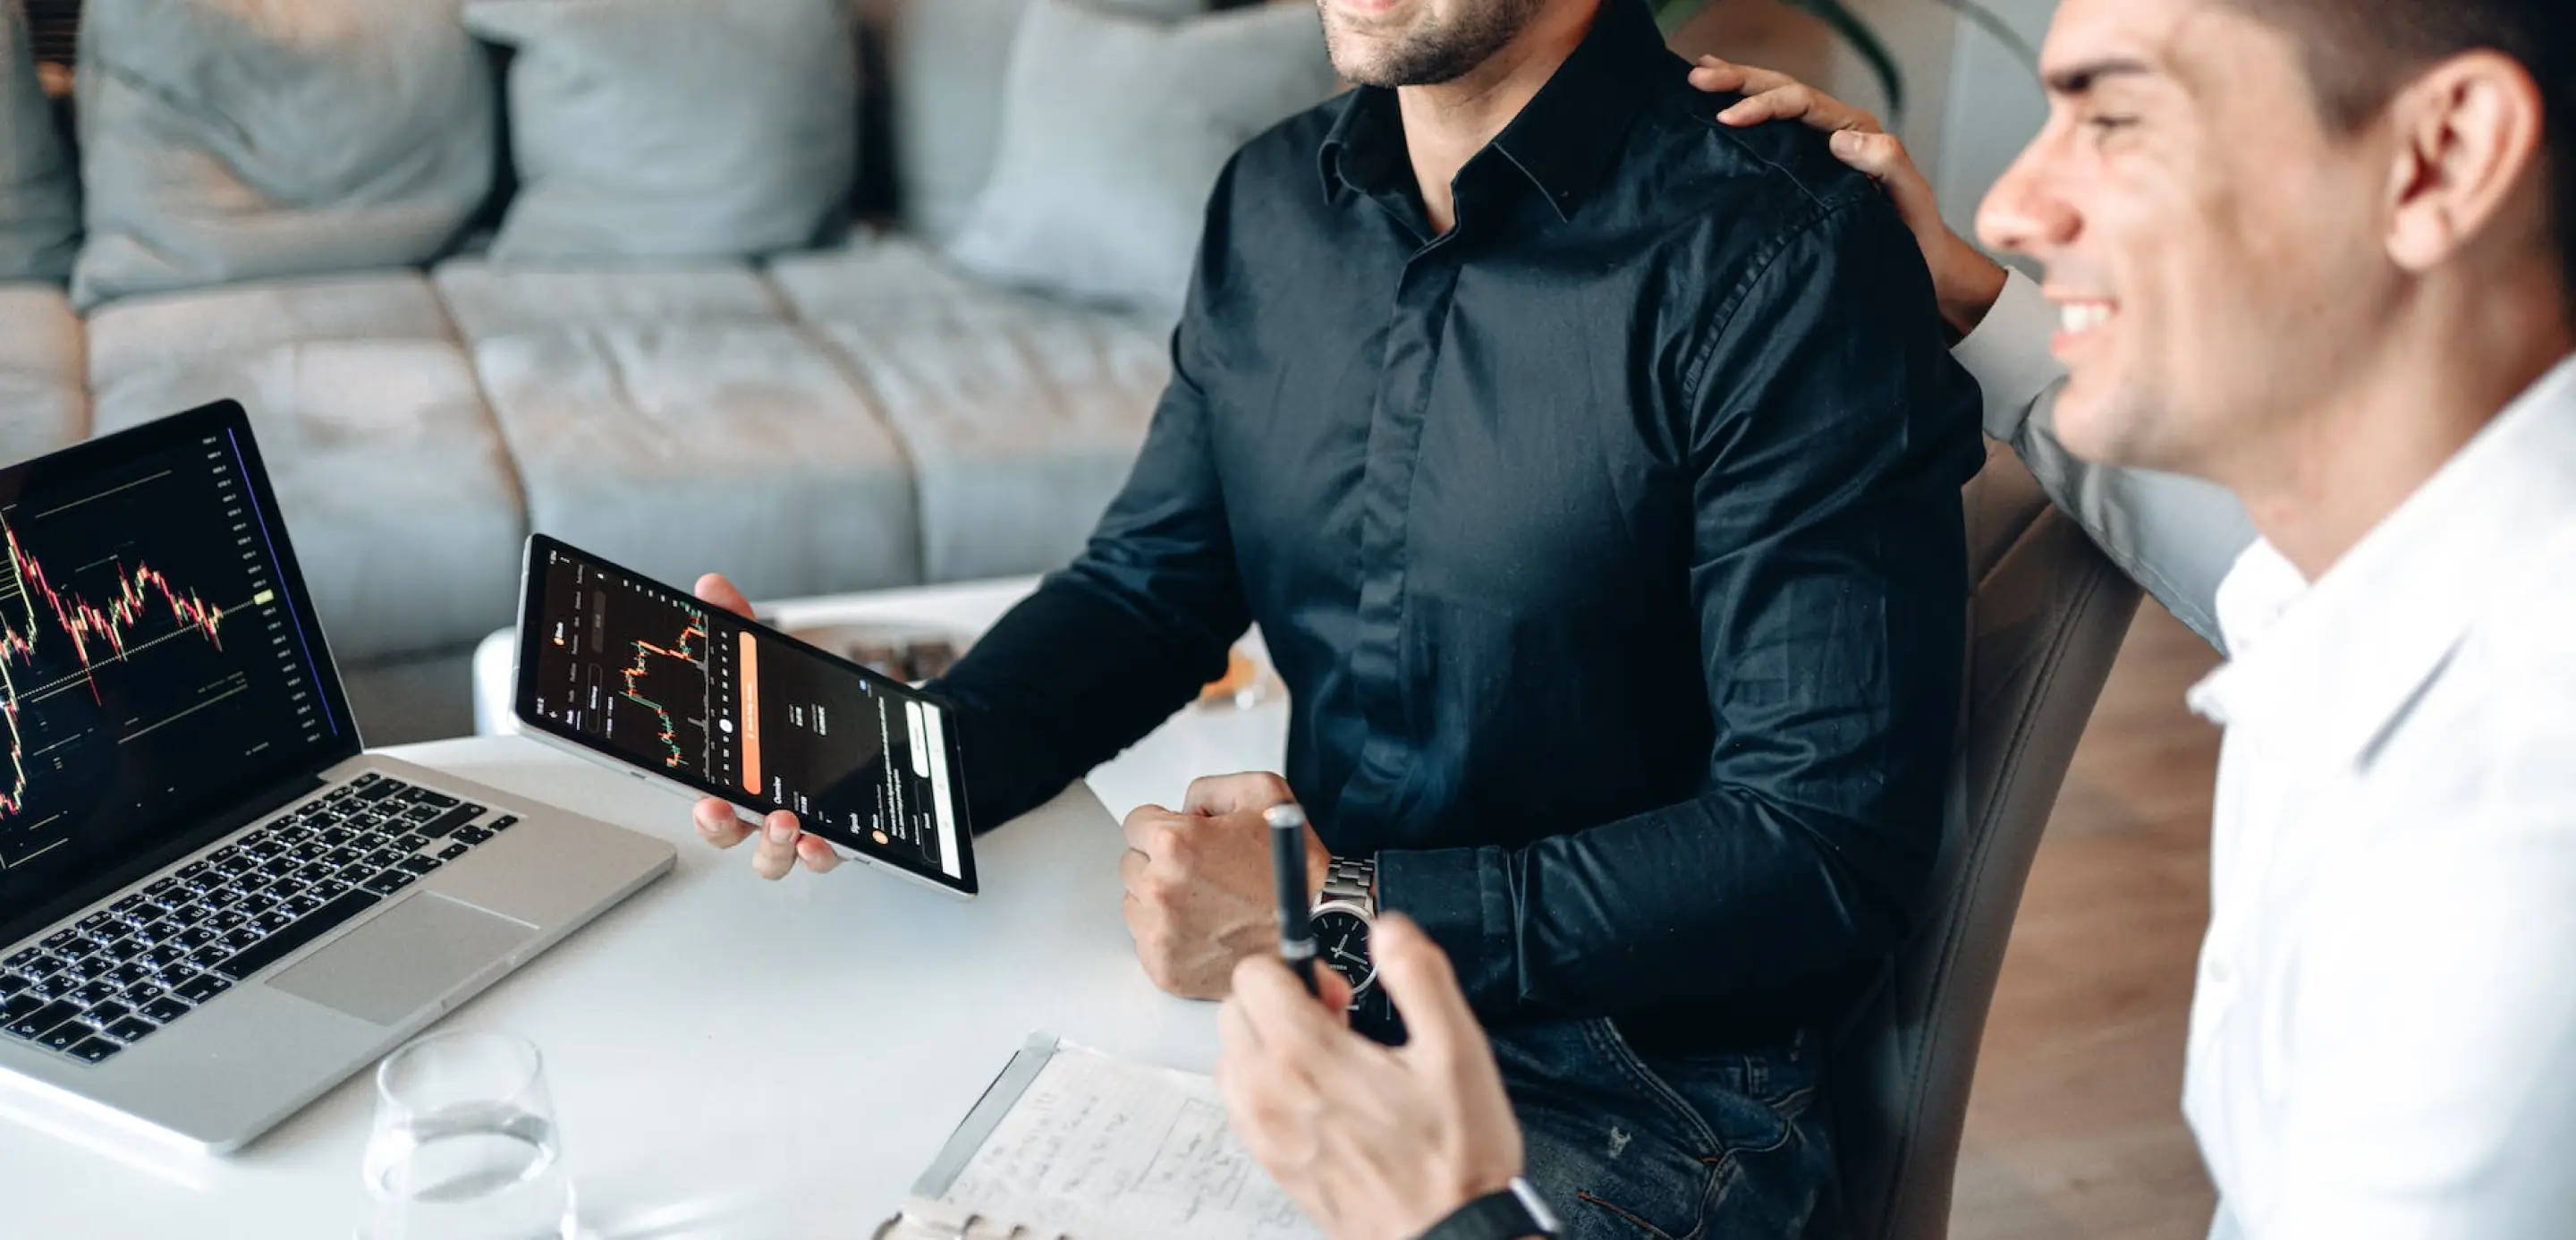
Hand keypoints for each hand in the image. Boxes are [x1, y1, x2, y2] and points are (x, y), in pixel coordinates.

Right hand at [686, 572, 841, 880]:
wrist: (876, 725)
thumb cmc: (806, 704)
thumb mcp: (772, 662)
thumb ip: (741, 626)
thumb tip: (713, 586)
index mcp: (734, 768)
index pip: (701, 789)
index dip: (693, 799)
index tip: (696, 795)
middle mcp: (758, 804)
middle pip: (726, 830)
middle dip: (719, 824)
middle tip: (720, 809)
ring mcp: (797, 822)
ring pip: (772, 857)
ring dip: (773, 846)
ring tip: (786, 823)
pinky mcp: (838, 831)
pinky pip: (826, 856)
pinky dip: (823, 854)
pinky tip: (825, 840)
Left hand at [1121, 773, 1327, 998]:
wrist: (1319, 929)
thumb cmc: (1293, 868)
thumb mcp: (1263, 793)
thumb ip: (1208, 789)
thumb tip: (1181, 808)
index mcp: (1175, 843)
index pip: (1135, 824)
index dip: (1164, 827)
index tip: (1186, 841)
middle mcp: (1160, 889)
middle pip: (1132, 864)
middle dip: (1160, 863)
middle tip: (1204, 873)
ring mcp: (1160, 933)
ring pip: (1134, 904)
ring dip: (1160, 900)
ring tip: (1207, 903)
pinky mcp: (1165, 968)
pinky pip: (1146, 942)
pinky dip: (1169, 936)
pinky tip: (1204, 929)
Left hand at [1218, 916, 1525, 1239]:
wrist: (1449, 1237)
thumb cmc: (1454, 1159)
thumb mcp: (1457, 1051)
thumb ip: (1420, 976)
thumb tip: (1391, 932)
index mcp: (1311, 1058)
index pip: (1255, 975)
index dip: (1298, 967)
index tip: (1338, 990)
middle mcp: (1273, 1094)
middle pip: (1236, 1010)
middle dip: (1282, 1001)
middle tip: (1338, 1022)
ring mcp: (1266, 1133)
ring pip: (1233, 1056)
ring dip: (1270, 1044)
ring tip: (1330, 1062)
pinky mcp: (1270, 1162)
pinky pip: (1241, 1102)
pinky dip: (1267, 1086)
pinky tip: (1319, 1099)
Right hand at [1692, 56, 2008, 339]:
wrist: (1920, 265)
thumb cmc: (1915, 236)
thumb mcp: (1909, 197)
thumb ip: (1886, 161)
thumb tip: (1839, 139)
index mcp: (1858, 132)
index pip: (1802, 104)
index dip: (1764, 105)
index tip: (1728, 118)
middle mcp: (1837, 132)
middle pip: (1784, 91)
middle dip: (1741, 80)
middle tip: (1699, 74)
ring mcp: (1819, 149)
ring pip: (1777, 105)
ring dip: (1739, 87)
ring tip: (1700, 74)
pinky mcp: (1807, 169)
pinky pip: (1774, 134)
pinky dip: (1746, 114)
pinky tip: (1718, 109)